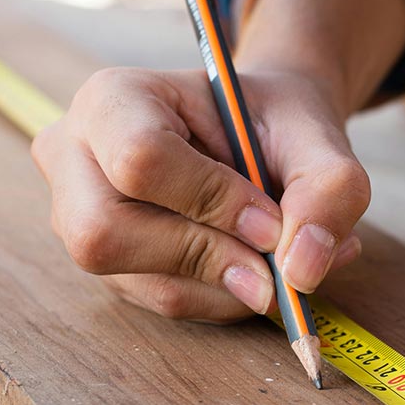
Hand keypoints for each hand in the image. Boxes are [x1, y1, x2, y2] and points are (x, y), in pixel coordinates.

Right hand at [32, 67, 366, 322]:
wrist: (263, 135)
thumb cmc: (277, 124)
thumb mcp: (317, 136)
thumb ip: (328, 189)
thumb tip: (300, 271)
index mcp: (113, 100)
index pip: (140, 160)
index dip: (212, 201)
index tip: (271, 221)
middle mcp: (76, 160)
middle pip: (106, 236)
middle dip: (209, 258)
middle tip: (276, 262)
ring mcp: (80, 219)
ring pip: (144, 283)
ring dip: (231, 286)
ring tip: (286, 260)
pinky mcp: (112, 266)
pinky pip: (166, 303)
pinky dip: (228, 298)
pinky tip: (260, 270)